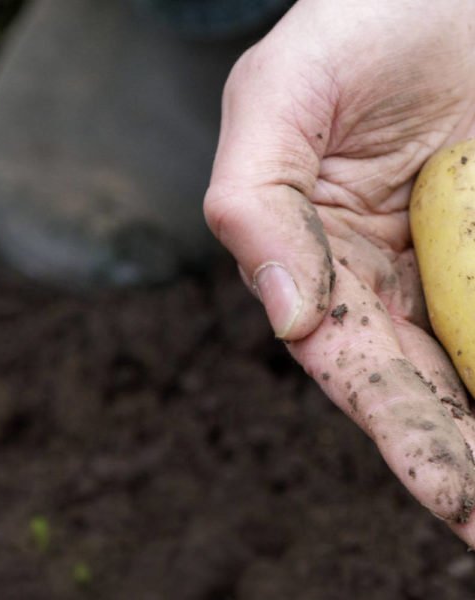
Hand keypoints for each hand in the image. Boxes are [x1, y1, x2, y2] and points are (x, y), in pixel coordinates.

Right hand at [205, 0, 474, 543]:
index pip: (354, 364)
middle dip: (457, 457)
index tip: (457, 503)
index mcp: (318, 260)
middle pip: (424, 384)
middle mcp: (383, 276)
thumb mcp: (278, 99)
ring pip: (468, 360)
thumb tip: (287, 315)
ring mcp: (450, 261)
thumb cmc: (345, 30)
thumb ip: (254, 203)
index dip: (403, 434)